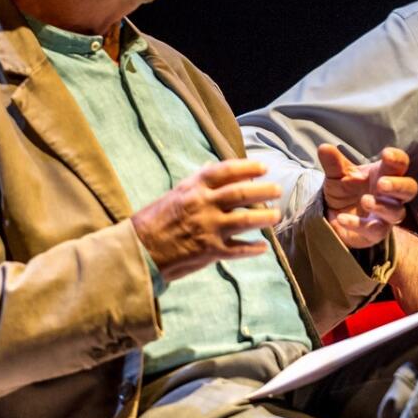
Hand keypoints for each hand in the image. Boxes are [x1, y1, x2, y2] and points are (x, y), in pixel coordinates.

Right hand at [131, 159, 281, 281]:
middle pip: (241, 193)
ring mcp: (208, 228)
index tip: (264, 167)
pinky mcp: (210, 251)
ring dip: (265, 217)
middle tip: (278, 189)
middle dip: (264, 190)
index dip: (248, 167)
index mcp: (194, 188)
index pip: (226, 171)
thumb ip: (195, 181)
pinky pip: (238, 249)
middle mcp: (203, 205)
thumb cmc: (156, 220)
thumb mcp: (174, 193)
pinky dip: (253, 248)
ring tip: (276, 215)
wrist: (139, 250)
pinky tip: (263, 247)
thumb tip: (210, 166)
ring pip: (246, 219)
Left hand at [318, 143, 417, 248]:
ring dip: (382, 206)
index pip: (400, 164)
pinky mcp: (375, 233)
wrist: (334, 216)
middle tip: (381, 183)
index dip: (397, 159)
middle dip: (398, 186)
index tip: (386, 154)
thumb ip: (333, 163)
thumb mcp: (336, 175)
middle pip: (409, 189)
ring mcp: (385, 215)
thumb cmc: (344, 190)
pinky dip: (358, 224)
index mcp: (384, 174)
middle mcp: (390, 195)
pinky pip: (374, 231)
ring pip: (396, 212)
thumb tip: (324, 148)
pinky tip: (342, 218)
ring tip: (365, 200)